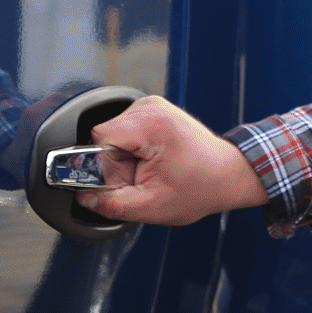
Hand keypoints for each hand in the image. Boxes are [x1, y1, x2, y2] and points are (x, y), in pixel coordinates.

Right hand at [75, 94, 267, 225]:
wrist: (227, 174)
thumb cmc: (201, 187)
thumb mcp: (153, 206)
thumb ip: (112, 203)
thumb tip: (84, 197)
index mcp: (152, 124)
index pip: (99, 137)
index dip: (104, 165)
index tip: (122, 180)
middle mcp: (151, 107)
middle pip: (106, 136)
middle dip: (117, 164)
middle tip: (143, 178)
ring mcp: (152, 106)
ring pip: (113, 135)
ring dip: (125, 158)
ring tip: (150, 170)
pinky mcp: (153, 111)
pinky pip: (125, 132)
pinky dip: (133, 150)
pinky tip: (152, 160)